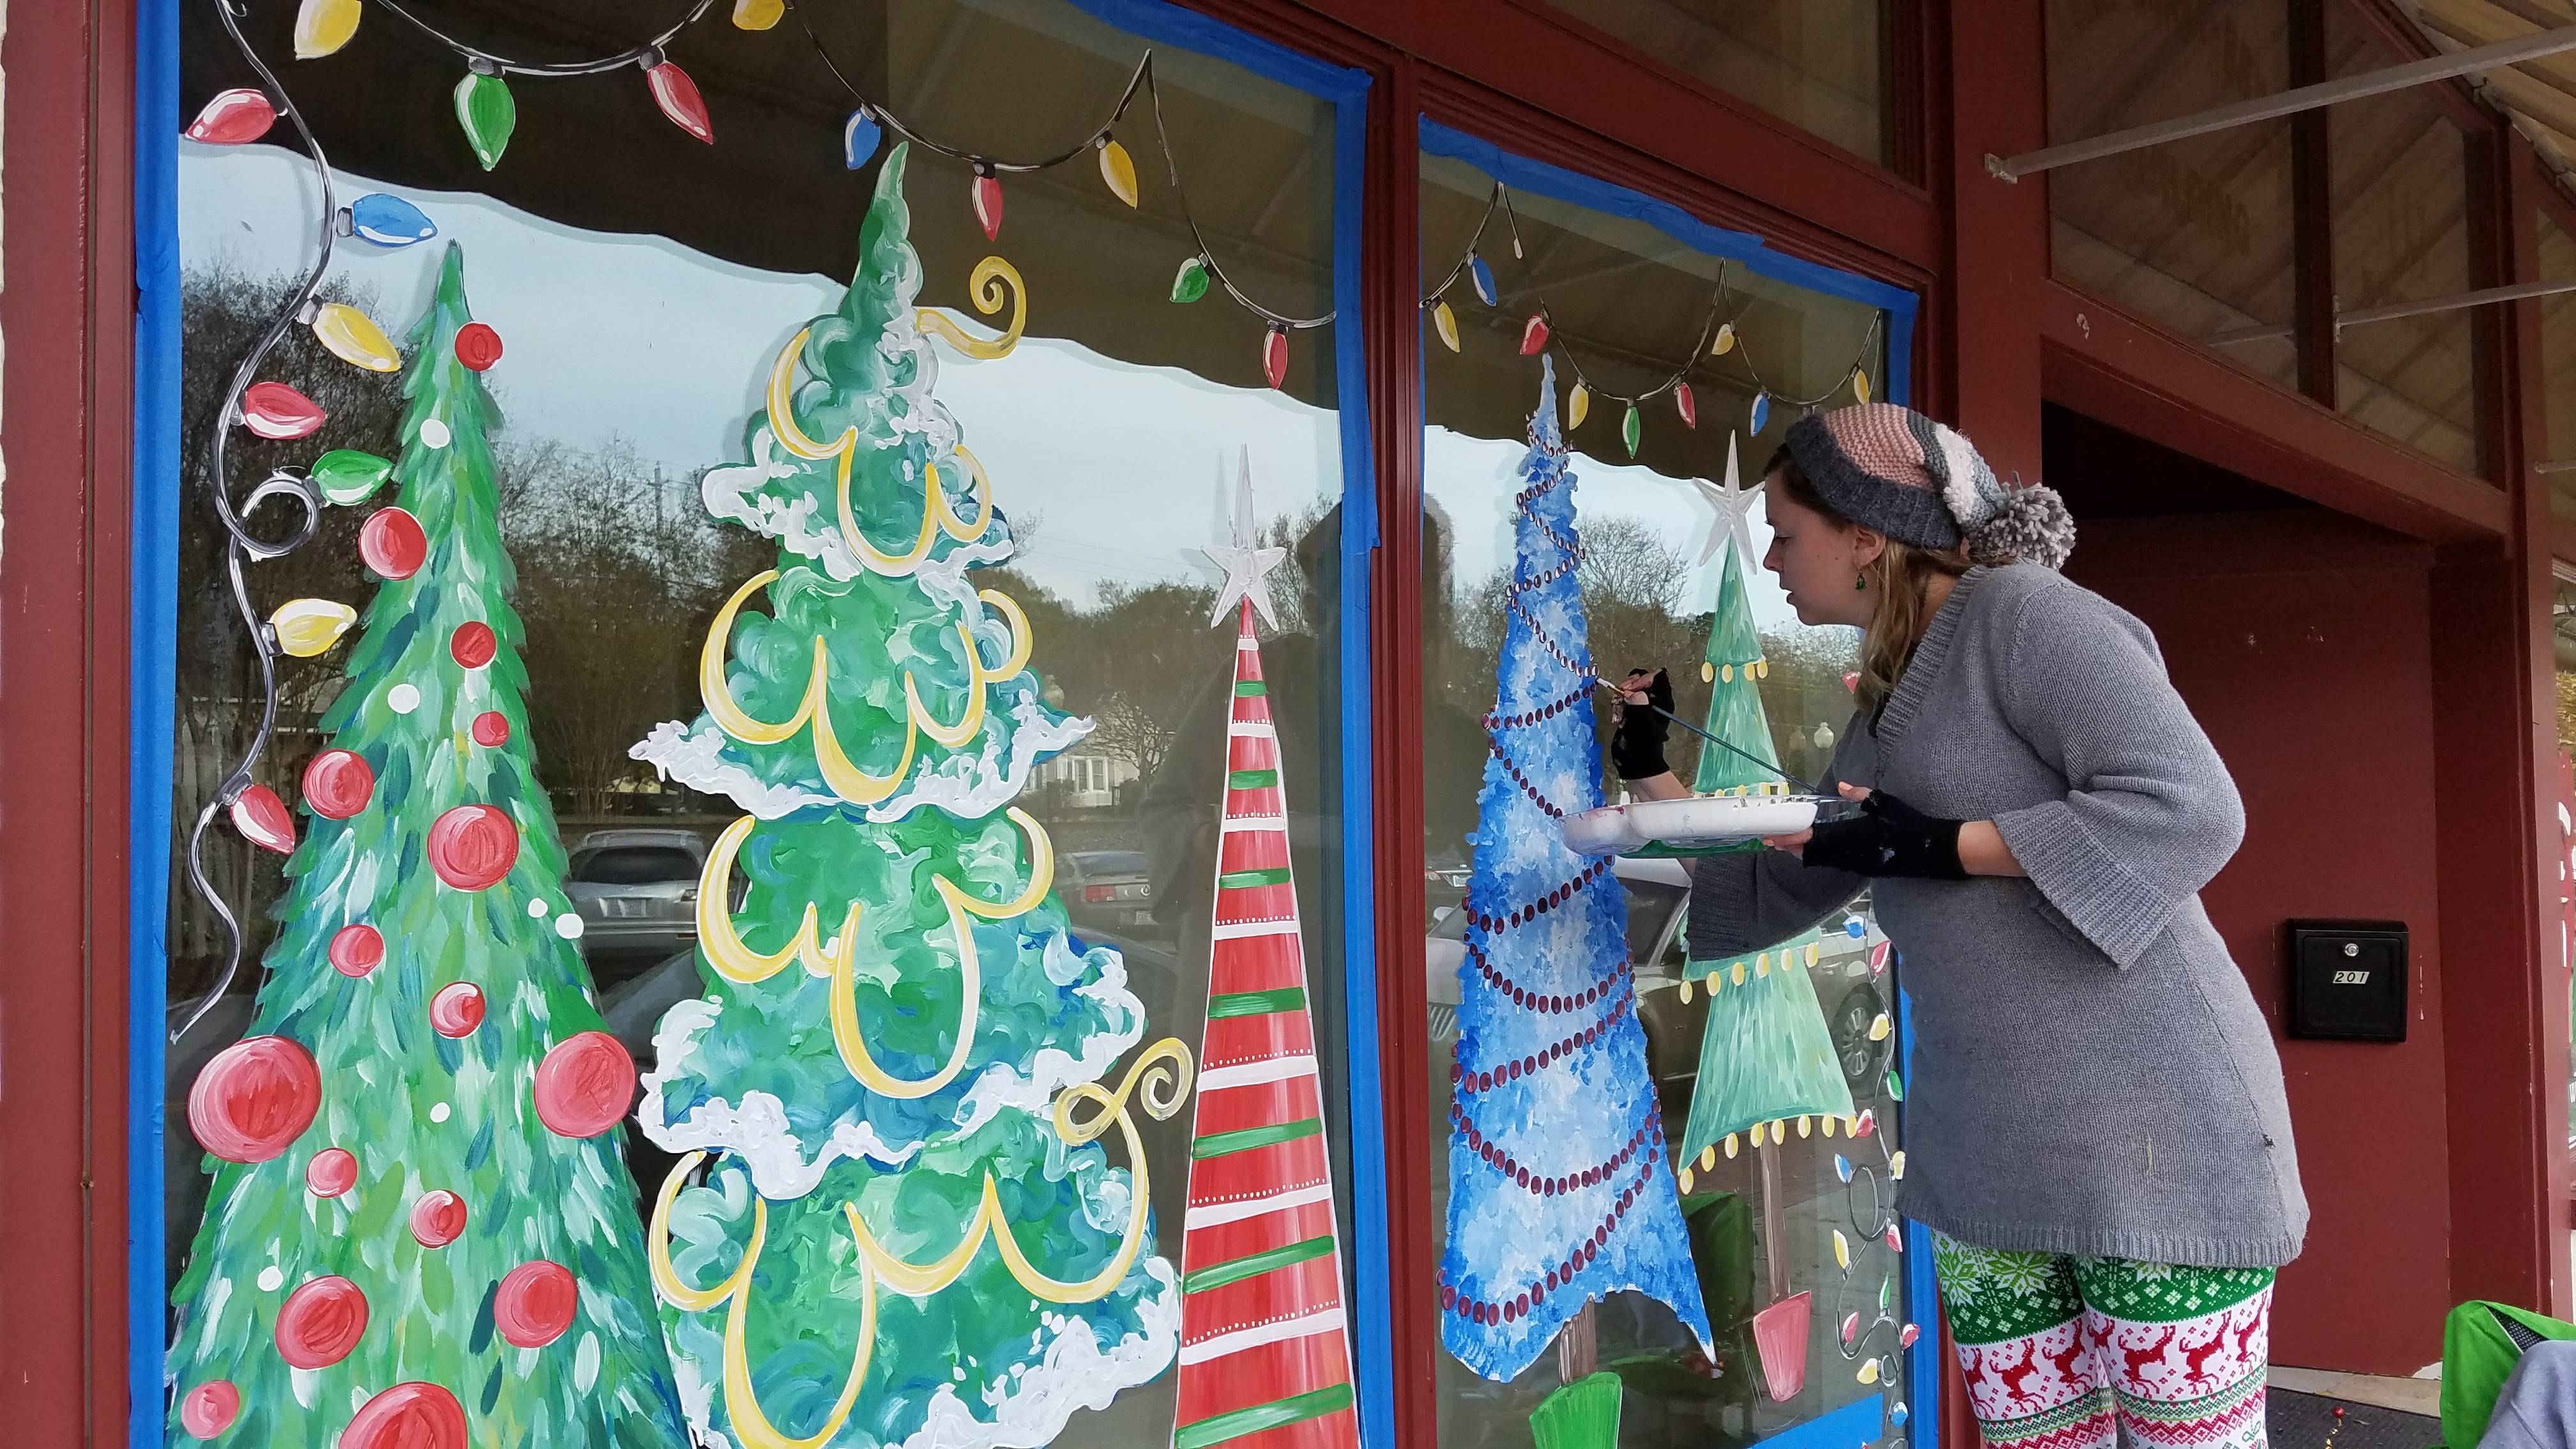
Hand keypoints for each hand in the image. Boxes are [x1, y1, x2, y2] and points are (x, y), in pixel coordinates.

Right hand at [1610, 668, 1673, 780]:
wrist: (1637, 763)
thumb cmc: (1644, 746)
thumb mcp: (1643, 727)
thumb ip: (1640, 708)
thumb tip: (1635, 694)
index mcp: (1663, 701)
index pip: (1657, 677)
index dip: (1643, 679)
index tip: (1631, 689)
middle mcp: (1654, 700)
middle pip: (1641, 679)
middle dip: (1628, 686)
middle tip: (1620, 696)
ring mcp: (1642, 705)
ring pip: (1630, 688)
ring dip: (1620, 697)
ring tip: (1618, 711)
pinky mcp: (1631, 711)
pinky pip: (1623, 700)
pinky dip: (1618, 706)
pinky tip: (1617, 718)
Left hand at [1769, 784, 1965, 878]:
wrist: (1933, 851)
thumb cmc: (1909, 823)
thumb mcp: (1885, 803)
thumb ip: (1860, 795)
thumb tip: (1841, 786)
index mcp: (1851, 836)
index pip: (1812, 839)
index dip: (1790, 837)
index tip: (1772, 835)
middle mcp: (1849, 854)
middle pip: (1811, 854)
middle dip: (1791, 846)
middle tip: (1772, 839)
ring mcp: (1856, 864)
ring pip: (1822, 861)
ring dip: (1803, 852)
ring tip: (1787, 845)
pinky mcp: (1864, 869)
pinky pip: (1834, 864)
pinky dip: (1819, 857)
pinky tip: (1815, 850)